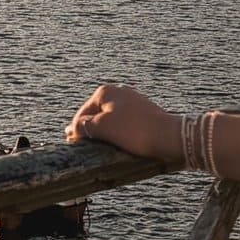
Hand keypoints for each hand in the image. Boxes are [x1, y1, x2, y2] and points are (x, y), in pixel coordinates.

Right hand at [65, 83, 181, 162]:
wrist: (169, 136)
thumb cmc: (134, 130)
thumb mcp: (103, 127)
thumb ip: (83, 126)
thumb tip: (71, 129)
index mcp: (105, 92)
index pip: (83, 112)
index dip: (76, 129)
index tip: (71, 144)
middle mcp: (118, 92)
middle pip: (96, 114)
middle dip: (89, 130)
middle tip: (83, 147)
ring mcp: (132, 101)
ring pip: (109, 119)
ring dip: (103, 132)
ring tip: (100, 147)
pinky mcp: (142, 112)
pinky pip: (123, 123)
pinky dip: (117, 132)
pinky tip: (117, 143)